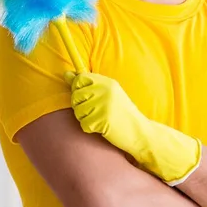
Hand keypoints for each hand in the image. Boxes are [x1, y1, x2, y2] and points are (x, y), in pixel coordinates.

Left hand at [64, 71, 201, 185]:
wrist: (140, 132)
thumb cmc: (121, 113)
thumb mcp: (108, 94)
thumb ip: (88, 85)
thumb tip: (66, 74)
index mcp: (107, 82)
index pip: (80, 79)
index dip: (78, 89)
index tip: (86, 97)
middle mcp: (105, 90)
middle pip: (76, 96)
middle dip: (80, 106)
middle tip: (96, 112)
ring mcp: (104, 104)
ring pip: (78, 111)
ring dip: (86, 119)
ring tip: (101, 119)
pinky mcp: (102, 119)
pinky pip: (84, 124)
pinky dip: (91, 129)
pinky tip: (102, 128)